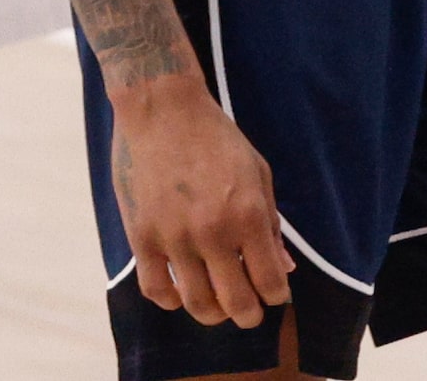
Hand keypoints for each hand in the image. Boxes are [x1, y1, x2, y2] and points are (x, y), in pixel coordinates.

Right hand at [108, 75, 290, 326]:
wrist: (163, 111)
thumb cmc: (218, 138)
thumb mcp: (259, 174)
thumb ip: (271, 223)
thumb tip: (284, 268)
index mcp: (247, 213)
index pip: (269, 279)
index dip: (276, 296)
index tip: (276, 297)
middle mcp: (212, 232)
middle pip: (235, 301)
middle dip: (248, 315)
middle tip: (250, 315)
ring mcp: (174, 237)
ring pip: (196, 303)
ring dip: (212, 314)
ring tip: (219, 308)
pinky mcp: (141, 237)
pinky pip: (156, 288)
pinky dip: (171, 301)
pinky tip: (181, 294)